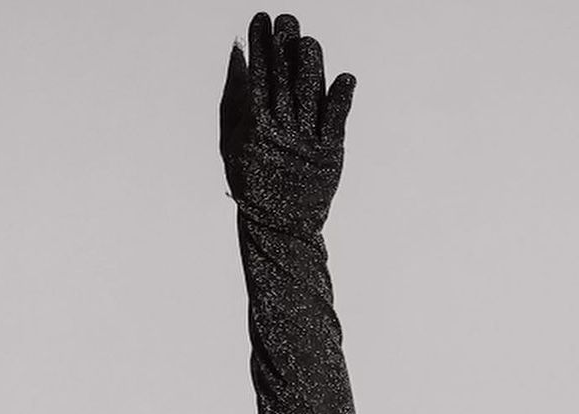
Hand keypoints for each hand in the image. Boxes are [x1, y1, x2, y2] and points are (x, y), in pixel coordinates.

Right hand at [219, 11, 355, 237]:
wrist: (279, 226)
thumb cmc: (254, 180)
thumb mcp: (234, 141)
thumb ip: (234, 98)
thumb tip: (237, 54)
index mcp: (255, 128)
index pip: (258, 78)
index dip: (260, 46)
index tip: (261, 19)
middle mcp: (281, 132)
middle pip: (282, 81)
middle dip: (283, 47)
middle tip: (287, 19)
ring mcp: (305, 142)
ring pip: (308, 95)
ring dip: (310, 65)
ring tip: (308, 42)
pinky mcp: (329, 153)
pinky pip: (336, 122)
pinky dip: (340, 99)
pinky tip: (344, 77)